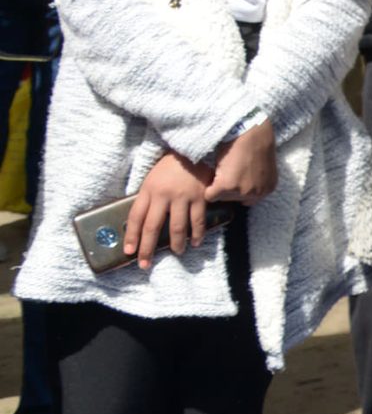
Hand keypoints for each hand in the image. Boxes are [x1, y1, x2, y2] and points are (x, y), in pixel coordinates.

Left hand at [129, 149, 216, 269]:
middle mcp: (164, 195)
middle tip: (145, 264)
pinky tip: (195, 242)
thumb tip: (141, 224)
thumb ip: (147, 199)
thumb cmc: (169, 167)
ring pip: (177, 227)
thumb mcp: (152, 180)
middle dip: (147, 248)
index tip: (129, 252)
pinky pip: (198, 220)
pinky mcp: (201, 196)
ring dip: (176, 244)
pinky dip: (197, 233)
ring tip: (176, 252)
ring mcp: (183, 196)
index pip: (136, 217)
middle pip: (153, 226)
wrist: (193, 149)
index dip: (131, 236)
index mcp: (148, 190)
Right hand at [206, 118, 276, 203]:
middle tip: (229, 169)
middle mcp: (258, 193)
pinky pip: (210, 195)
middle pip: (232, 200)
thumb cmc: (254, 142)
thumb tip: (243, 195)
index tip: (234, 178)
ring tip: (225, 167)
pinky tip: (216, 170)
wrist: (249, 130)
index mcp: (269, 188)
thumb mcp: (262, 167)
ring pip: (221, 197)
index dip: (237, 188)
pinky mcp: (227, 187)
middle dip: (227, 187)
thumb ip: (256, 181)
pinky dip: (209, 185)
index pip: (247, 200)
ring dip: (219, 184)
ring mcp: (242, 191)